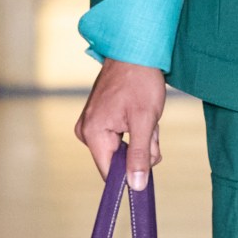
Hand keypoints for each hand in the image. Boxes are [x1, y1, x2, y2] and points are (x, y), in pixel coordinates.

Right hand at [75, 59, 165, 187]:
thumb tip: (135, 186)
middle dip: (141, 148)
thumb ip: (140, 155)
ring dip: (142, 138)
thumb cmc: (140, 81)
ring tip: (145, 115)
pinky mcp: (100, 119)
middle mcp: (86, 131)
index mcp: (93, 133)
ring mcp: (92, 125)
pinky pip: (121, 137)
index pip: (109, 172)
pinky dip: (135, 129)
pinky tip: (139, 113)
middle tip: (150, 127)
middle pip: (119, 160)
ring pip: (124, 149)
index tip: (148, 172)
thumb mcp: (145, 121)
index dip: (130, 175)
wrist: (135, 50)